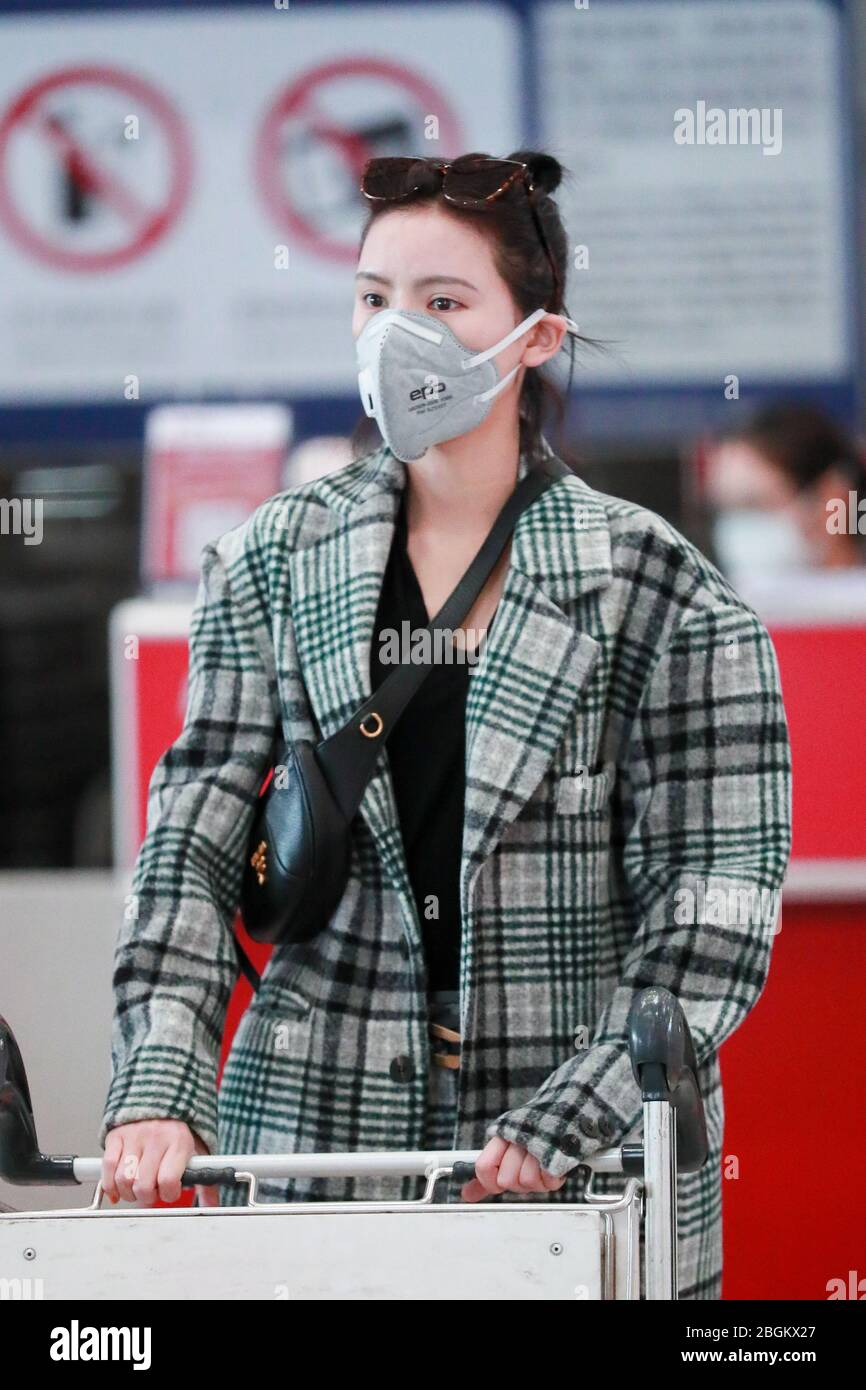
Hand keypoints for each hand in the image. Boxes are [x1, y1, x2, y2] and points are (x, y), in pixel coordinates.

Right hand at [101, 1120, 217, 1206]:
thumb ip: (205, 1181)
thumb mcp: (197, 1152)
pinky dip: (110, 1184)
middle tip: (151, 1193)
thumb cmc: (179, 1132)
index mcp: (179, 1143)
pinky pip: (108, 1167)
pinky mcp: (117, 1136)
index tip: (169, 1191)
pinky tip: (118, 1188)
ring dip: (128, 1193)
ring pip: (124, 1179)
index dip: (168, 1194)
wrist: (163, 1097)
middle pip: (143, 1185)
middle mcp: (156, 1138)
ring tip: (136, 1189)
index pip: (168, 1181)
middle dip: (146, 1197)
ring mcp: (134, 1136)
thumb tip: (211, 1205)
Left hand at [459, 1135, 566, 1201]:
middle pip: (506, 1180)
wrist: (565, 1112)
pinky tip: (552, 1167)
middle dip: (518, 1180)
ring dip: (537, 1180)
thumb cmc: (535, 1134)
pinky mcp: (556, 1154)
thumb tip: (467, 1194)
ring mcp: (536, 1145)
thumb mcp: (505, 1150)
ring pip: (526, 1182)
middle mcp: (516, 1139)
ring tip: (541, 1166)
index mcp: (501, 1137)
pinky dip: (551, 1179)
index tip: (499, 1183)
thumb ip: (488, 1174)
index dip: (490, 1182)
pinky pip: (547, 1181)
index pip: (483, 1168)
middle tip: (528, 1168)